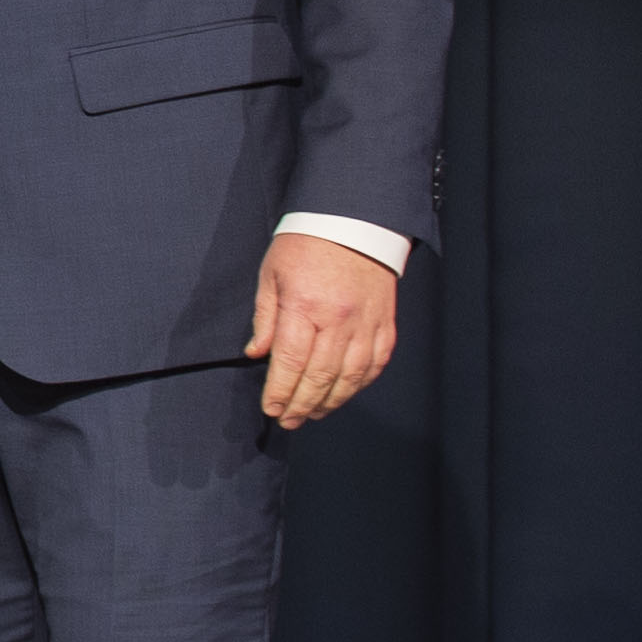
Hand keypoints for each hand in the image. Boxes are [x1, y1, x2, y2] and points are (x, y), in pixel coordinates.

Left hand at [248, 230, 400, 427]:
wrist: (355, 221)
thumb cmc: (306, 244)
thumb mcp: (271, 274)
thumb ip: (265, 318)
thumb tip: (256, 354)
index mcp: (305, 306)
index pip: (290, 362)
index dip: (280, 391)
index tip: (271, 408)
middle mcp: (339, 320)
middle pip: (320, 376)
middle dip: (302, 405)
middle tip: (289, 420)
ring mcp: (367, 324)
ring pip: (351, 377)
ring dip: (331, 401)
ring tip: (313, 414)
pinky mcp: (385, 323)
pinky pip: (376, 363)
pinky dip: (360, 384)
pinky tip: (345, 393)